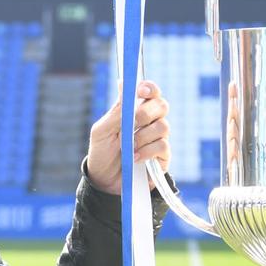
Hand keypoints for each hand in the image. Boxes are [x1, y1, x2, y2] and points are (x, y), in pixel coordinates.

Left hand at [86, 79, 169, 195]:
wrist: (105, 180)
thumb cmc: (102, 152)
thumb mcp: (102, 131)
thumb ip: (116, 111)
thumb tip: (124, 84)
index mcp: (135, 110)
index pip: (150, 92)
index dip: (149, 88)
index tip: (141, 91)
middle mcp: (150, 121)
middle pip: (161, 105)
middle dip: (145, 113)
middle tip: (131, 124)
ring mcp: (158, 138)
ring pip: (163, 127)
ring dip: (142, 137)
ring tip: (128, 148)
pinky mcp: (163, 156)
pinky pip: (162, 146)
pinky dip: (147, 151)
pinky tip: (135, 158)